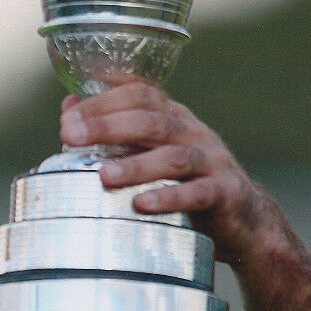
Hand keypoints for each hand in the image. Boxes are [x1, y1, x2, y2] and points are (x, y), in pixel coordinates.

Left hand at [59, 78, 275, 264]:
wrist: (243, 218)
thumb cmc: (185, 181)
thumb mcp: (151, 149)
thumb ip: (115, 129)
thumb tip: (69, 107)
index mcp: (173, 117)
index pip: (140, 93)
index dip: (103, 100)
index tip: (67, 117)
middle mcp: (192, 132)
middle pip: (151, 120)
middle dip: (107, 125)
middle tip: (70, 136)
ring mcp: (211, 161)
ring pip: (172, 156)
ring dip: (135, 165)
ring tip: (103, 175)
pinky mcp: (224, 192)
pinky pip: (196, 193)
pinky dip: (169, 197)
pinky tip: (141, 204)